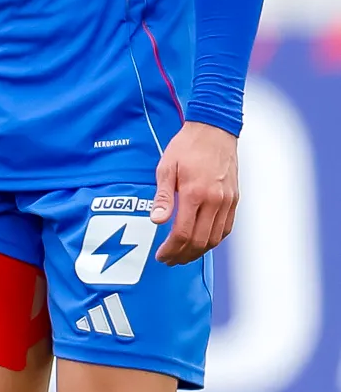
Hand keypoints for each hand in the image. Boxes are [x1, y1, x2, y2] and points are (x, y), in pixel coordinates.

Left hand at [153, 120, 239, 264]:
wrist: (214, 131)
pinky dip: (214, 240)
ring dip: (199, 251)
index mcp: (196, 193)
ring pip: (216, 238)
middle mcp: (215, 200)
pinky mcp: (235, 199)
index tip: (161, 256)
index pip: (184, 233)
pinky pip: (226, 228)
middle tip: (169, 260)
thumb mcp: (166, 168)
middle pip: (201, 241)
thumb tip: (157, 221)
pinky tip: (201, 242)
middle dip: (183, 255)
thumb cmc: (186, 147)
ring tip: (182, 255)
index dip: (171, 249)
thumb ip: (163, 197)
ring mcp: (228, 201)